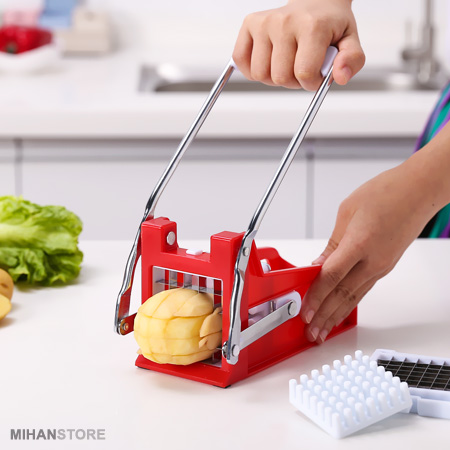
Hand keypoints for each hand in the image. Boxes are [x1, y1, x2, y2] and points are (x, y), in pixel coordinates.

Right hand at [232, 0, 364, 90]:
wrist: (316, 0)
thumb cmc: (330, 25)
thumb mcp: (350, 41)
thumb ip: (352, 60)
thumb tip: (340, 76)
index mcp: (312, 26)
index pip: (304, 73)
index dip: (311, 83)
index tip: (316, 75)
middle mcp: (285, 21)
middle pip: (279, 77)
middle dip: (292, 82)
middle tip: (301, 68)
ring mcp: (264, 22)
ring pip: (259, 74)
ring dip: (273, 78)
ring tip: (286, 64)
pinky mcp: (250, 24)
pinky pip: (241, 60)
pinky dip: (252, 69)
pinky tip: (268, 62)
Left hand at [299, 160, 442, 343]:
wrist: (419, 190)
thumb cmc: (386, 193)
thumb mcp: (347, 211)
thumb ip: (332, 243)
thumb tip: (319, 264)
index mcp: (360, 243)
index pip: (331, 277)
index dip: (316, 297)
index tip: (305, 311)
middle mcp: (373, 260)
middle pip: (342, 294)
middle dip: (323, 316)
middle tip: (311, 333)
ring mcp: (381, 266)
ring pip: (354, 297)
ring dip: (337, 316)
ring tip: (324, 331)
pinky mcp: (385, 266)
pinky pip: (364, 290)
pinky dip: (350, 304)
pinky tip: (341, 311)